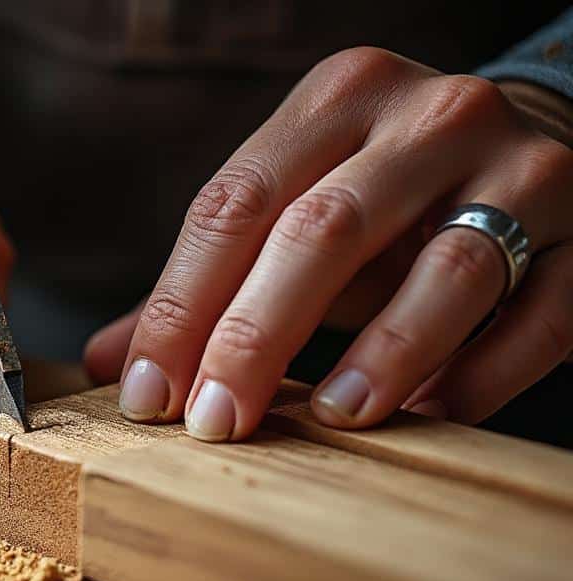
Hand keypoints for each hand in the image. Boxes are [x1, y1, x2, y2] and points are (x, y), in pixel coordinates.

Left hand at [85, 47, 572, 439]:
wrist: (543, 141)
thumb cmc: (387, 198)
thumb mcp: (295, 212)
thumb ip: (208, 280)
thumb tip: (108, 362)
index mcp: (336, 101)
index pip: (234, 203)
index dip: (182, 304)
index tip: (147, 393)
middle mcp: (429, 119)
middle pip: (322, 231)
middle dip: (256, 337)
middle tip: (216, 423)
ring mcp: (523, 167)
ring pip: (446, 268)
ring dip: (382, 353)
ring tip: (333, 417)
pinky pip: (539, 315)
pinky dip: (478, 374)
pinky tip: (426, 413)